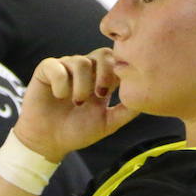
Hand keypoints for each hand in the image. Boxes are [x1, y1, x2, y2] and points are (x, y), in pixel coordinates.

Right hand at [14, 49, 136, 160]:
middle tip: (99, 95)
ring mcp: (66, 68)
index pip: (116, 61)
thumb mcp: (107, 123)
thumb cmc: (77, 132)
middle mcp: (85, 70)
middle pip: (103, 53)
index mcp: (100, 79)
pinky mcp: (46, 70)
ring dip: (82, 84)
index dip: (119, 71)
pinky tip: (61, 96)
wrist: (48, 141)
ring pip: (80, 61)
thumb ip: (126, 111)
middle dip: (104, 73)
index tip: (113, 92)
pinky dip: (61, 82)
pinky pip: (57, 65)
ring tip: (77, 102)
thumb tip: (149, 98)